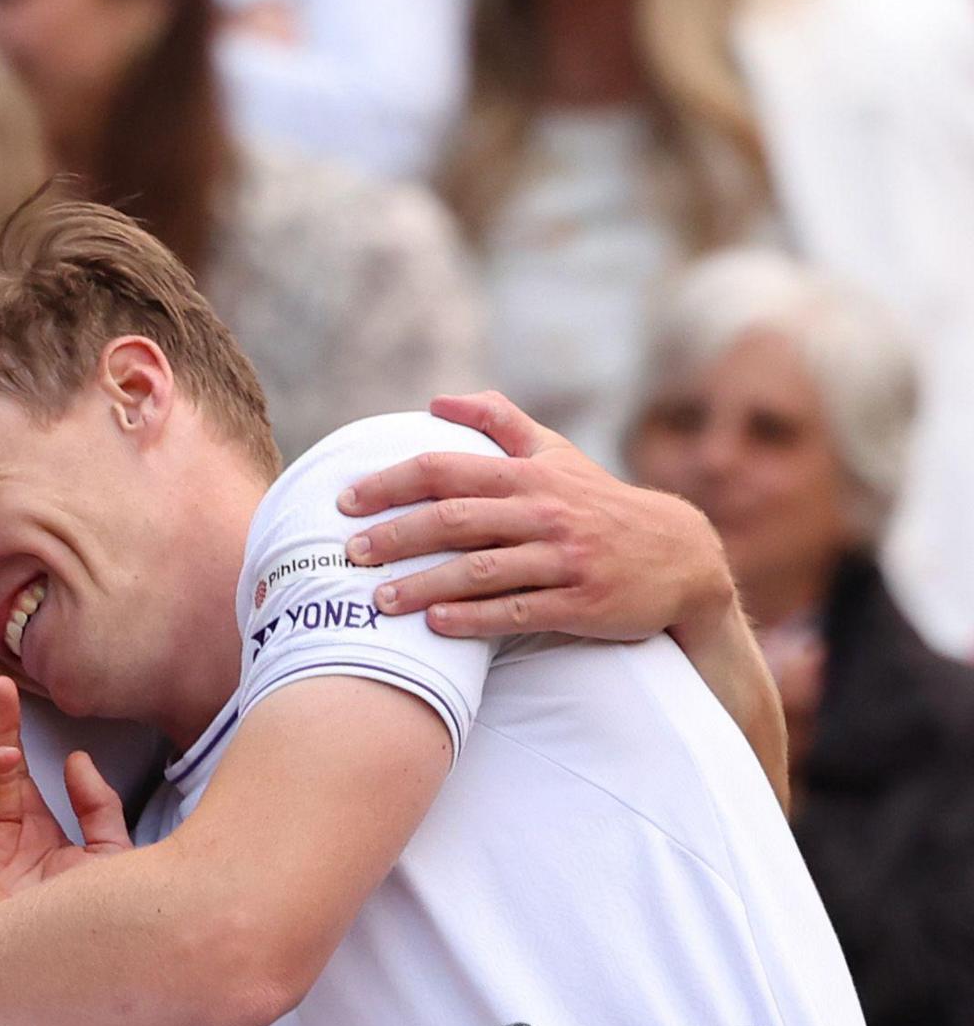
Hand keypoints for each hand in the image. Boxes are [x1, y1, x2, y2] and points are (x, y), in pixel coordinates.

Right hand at [0, 677, 131, 920]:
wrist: (69, 964)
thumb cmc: (89, 920)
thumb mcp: (109, 855)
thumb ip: (98, 807)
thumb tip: (75, 758)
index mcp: (30, 824)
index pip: (12, 765)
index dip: (6, 725)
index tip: (8, 689)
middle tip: (3, 701)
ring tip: (4, 766)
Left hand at [337, 391, 733, 642]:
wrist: (680, 557)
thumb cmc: (599, 502)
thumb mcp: (554, 452)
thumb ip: (498, 420)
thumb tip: (436, 400)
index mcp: (527, 476)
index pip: (445, 470)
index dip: (391, 482)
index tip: (345, 500)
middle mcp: (543, 513)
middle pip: (456, 519)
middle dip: (397, 536)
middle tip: (349, 552)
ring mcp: (563, 560)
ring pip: (483, 571)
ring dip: (426, 584)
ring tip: (380, 599)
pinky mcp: (581, 603)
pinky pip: (521, 612)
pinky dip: (477, 619)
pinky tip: (437, 625)